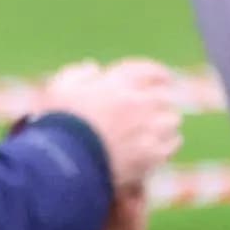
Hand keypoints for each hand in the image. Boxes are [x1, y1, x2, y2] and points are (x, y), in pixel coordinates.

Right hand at [42, 58, 184, 186]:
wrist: (65, 160)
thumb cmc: (58, 123)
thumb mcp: (59, 90)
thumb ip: (77, 74)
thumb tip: (94, 68)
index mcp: (118, 82)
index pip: (149, 71)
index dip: (159, 75)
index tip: (164, 79)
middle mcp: (139, 101)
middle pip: (163, 97)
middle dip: (158, 104)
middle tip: (151, 113)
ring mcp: (149, 128)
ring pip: (171, 120)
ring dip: (164, 124)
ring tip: (153, 132)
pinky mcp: (153, 153)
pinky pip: (171, 145)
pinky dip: (166, 145)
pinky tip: (156, 149)